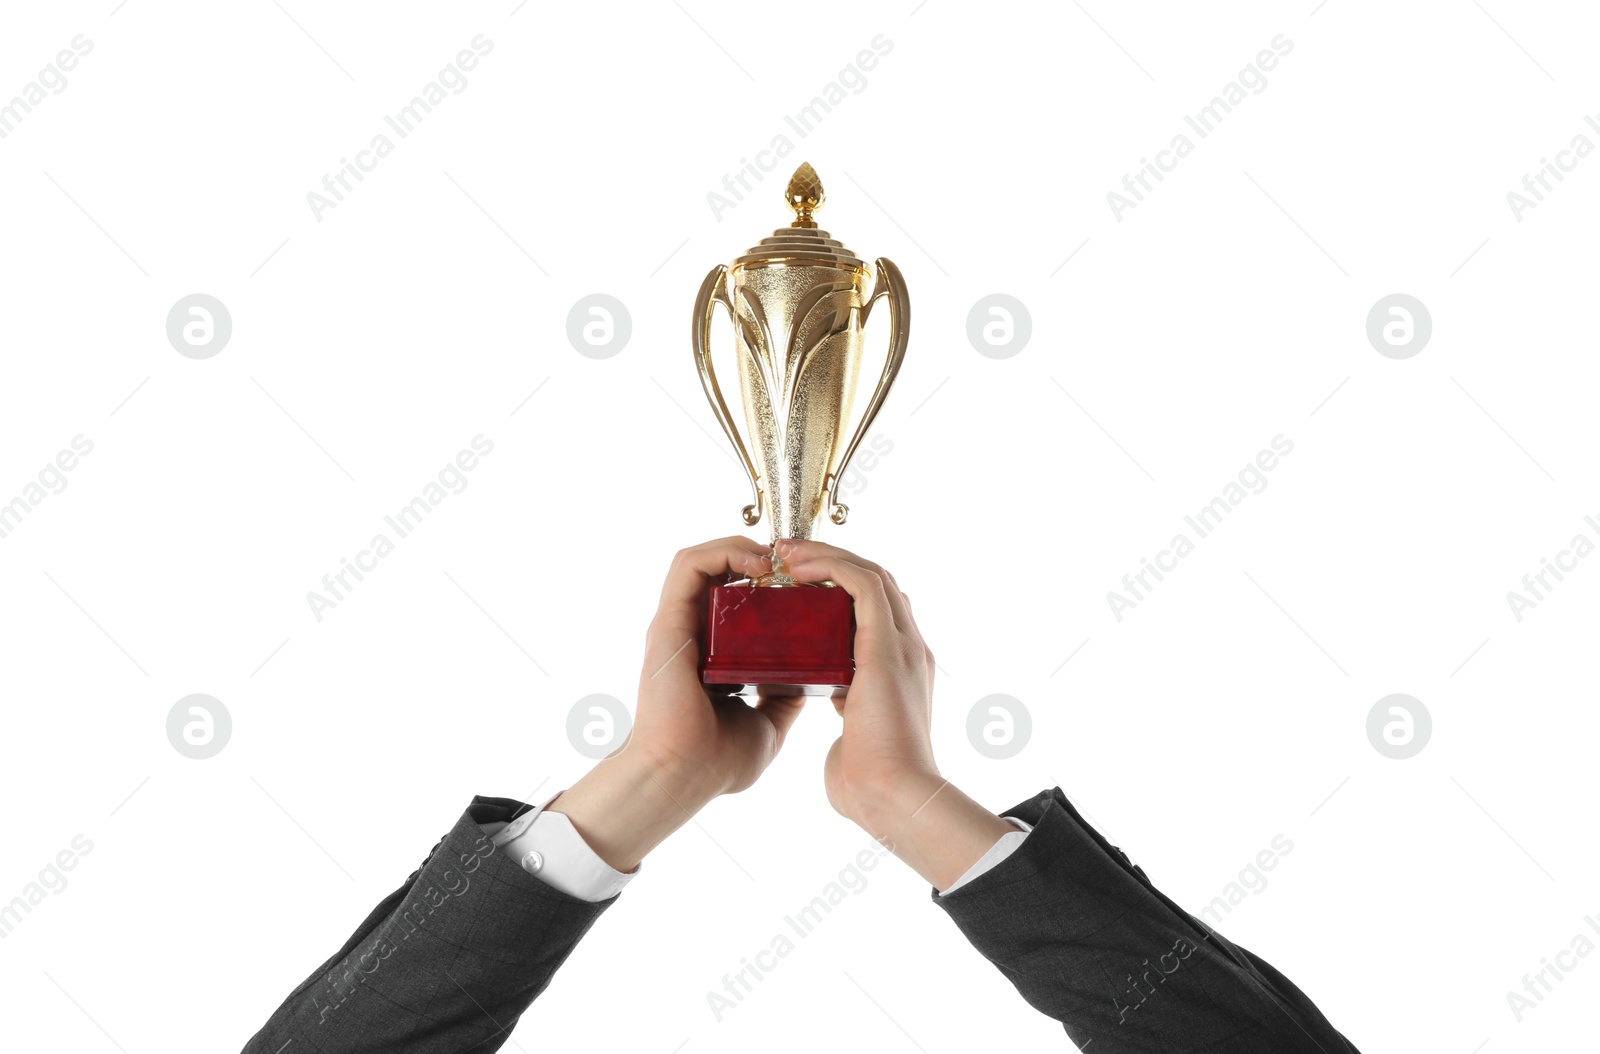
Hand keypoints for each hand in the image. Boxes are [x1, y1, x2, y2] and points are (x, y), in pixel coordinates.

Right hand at [546, 538, 805, 871]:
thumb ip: (782, 700)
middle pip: (720, 573)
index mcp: (713, 655)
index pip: (736, 600)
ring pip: (702, 559)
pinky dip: (723, 552)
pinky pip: (689, 565)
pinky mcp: (669, 622)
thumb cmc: (715, 764)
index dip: (770, 582)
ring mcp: (678, 626)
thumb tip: (808, 683)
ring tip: (776, 559)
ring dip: (741, 547)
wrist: (683, 779)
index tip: (808, 584)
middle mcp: (692, 634)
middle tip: (796, 565)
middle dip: (759, 558)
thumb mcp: (767, 724)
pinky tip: (758, 561)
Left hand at [780, 537, 1014, 890]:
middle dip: (832, 565)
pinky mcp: (888, 644)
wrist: (893, 798)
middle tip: (789, 559)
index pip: (877, 614)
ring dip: (827, 556)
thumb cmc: (870, 789)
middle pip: (876, 584)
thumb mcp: (854, 746)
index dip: (840, 593)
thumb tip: (839, 741)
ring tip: (788, 552)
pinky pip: (862, 582)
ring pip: (870, 573)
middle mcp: (909, 651)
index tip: (799, 589)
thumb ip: (848, 733)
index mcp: (901, 673)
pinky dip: (830, 565)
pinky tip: (798, 565)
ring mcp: (904, 645)